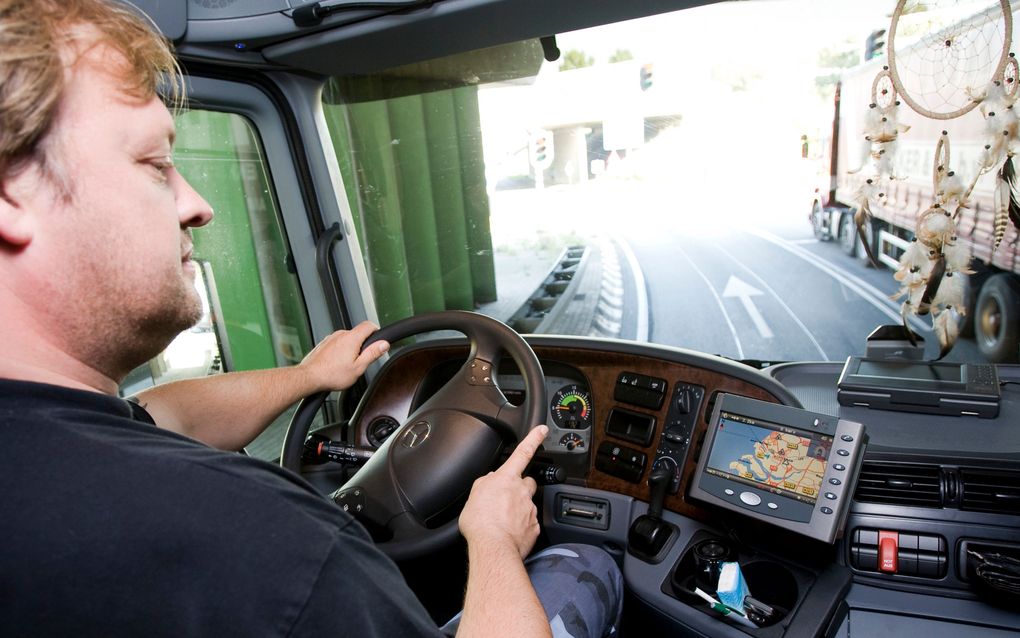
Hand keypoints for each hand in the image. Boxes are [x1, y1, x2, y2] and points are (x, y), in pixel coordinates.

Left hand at [298, 321, 388, 392]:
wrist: (309, 377)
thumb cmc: (331, 375)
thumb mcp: (358, 367)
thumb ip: (373, 354)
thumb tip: (384, 344)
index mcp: (351, 338)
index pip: (369, 325)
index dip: (376, 331)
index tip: (378, 339)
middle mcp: (340, 334)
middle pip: (358, 333)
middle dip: (363, 344)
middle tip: (361, 360)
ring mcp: (330, 338)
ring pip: (347, 339)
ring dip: (350, 348)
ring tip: (346, 364)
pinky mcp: (324, 344)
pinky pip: (337, 343)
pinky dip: (340, 351)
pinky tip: (337, 364)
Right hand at [459, 424, 547, 558]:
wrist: (493, 547)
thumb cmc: (480, 522)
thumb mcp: (474, 495)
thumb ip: (485, 483)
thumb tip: (491, 480)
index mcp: (507, 479)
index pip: (523, 453)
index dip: (534, 439)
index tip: (543, 430)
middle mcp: (522, 491)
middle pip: (528, 482)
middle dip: (521, 487)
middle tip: (508, 498)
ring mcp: (530, 509)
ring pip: (528, 504)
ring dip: (518, 509)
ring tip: (503, 521)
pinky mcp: (535, 527)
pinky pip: (529, 523)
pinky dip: (521, 527)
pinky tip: (509, 533)